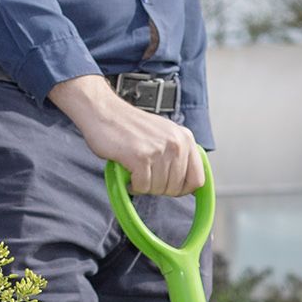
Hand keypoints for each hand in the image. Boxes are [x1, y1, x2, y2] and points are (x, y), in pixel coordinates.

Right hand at [52, 73, 204, 195]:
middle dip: (159, 188)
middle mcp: (176, 143)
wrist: (104, 112)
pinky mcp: (141, 157)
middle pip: (176, 188)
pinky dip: (133, 185)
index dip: (183, 190)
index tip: (171, 189)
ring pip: (159, 189)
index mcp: (185, 138)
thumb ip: (178, 154)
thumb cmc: (131, 126)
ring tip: (135, 171)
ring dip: (145, 186)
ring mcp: (159, 150)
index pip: (197, 179)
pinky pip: (142, 187)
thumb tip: (187, 185)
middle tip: (146, 176)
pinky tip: (128, 173)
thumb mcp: (164, 134)